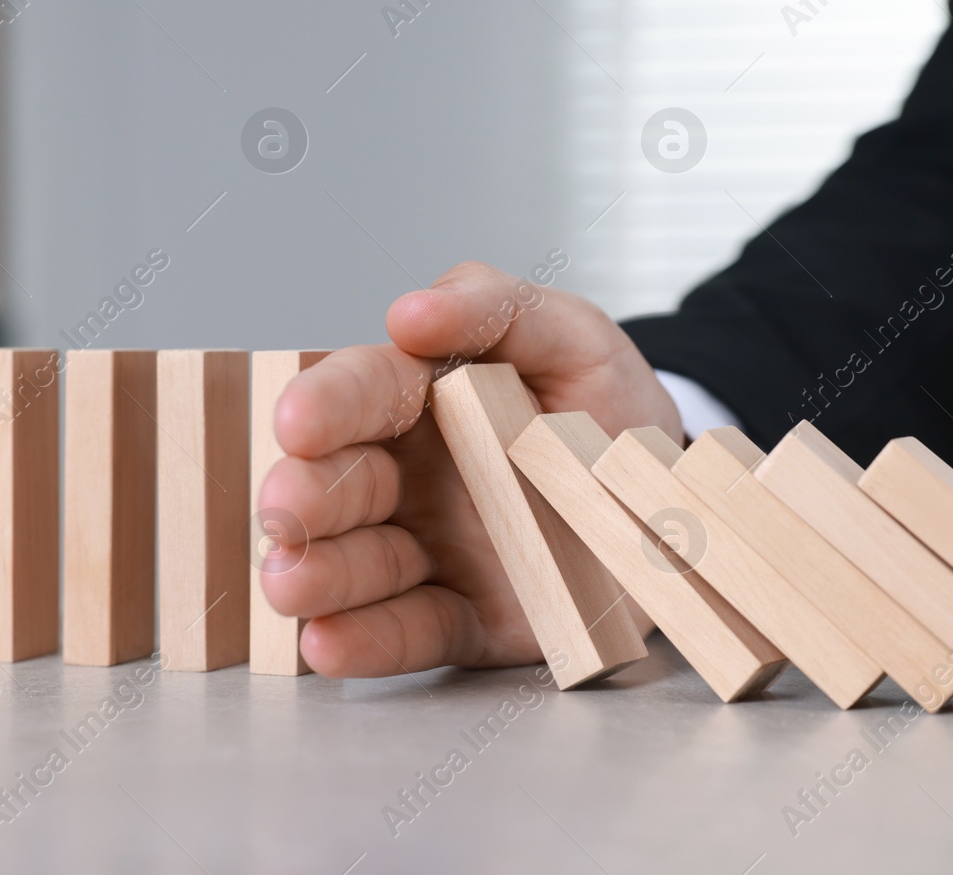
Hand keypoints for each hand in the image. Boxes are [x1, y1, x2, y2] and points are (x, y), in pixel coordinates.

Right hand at [257, 261, 680, 676]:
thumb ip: (497, 308)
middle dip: (306, 496)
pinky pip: (410, 634)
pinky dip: (366, 643)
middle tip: (286, 507)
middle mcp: (408, 477)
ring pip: (358, 565)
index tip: (299, 423)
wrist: (667, 495)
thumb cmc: (603, 404)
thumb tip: (411, 312)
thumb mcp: (573, 337)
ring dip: (318, 575)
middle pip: (342, 485)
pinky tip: (328, 642)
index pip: (362, 393)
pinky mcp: (462, 621)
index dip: (326, 406)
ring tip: (290, 583)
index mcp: (422, 397)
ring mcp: (430, 553)